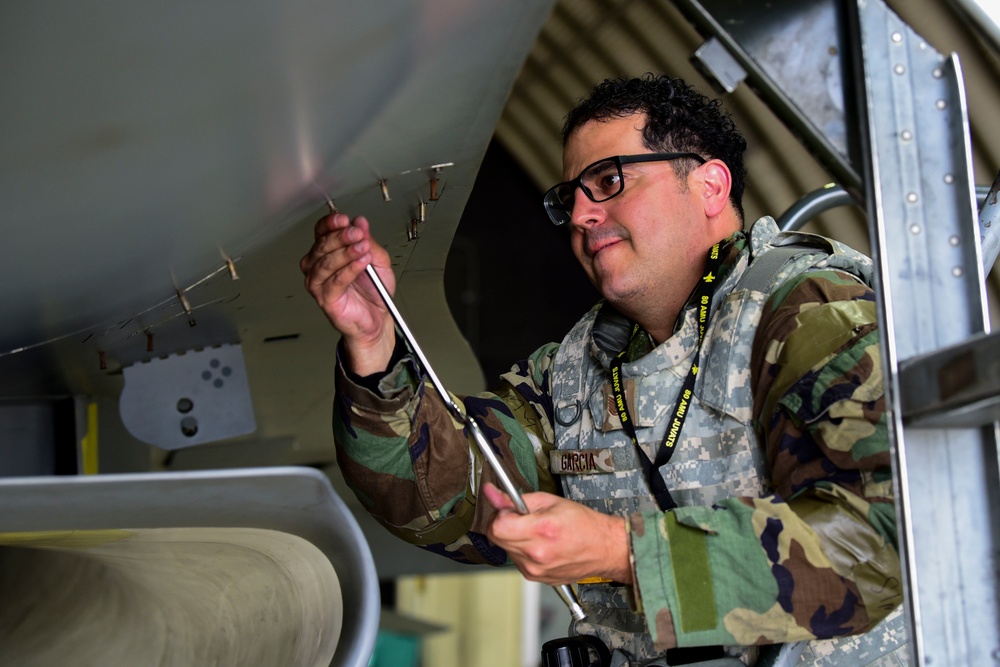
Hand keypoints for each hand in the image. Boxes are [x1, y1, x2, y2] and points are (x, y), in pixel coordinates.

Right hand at [300, 212, 395, 373]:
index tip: (345, 220)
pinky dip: (349, 270)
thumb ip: (369, 241)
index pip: (322, 232)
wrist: (377, 318)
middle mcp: (319, 266)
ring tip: (362, 248)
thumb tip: (361, 222)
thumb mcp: (378, 260)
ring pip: (326, 262)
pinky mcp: (325, 298)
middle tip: (358, 233)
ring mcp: (319, 283)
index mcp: (328, 252)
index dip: (331, 223)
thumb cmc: (373, 291)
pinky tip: (361, 263)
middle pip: (322, 245)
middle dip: (342, 236)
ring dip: (346, 252)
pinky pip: (334, 281)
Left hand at [483, 483, 631, 585]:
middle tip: (523, 518)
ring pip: (506, 549)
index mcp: (541, 531)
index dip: (500, 515)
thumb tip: (493, 494)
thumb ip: (516, 499)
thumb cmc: (583, 524)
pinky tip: (540, 544)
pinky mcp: (535, 578)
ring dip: (514, 539)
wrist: (603, 548)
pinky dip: (523, 551)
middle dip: (506, 525)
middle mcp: (536, 554)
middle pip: (498, 538)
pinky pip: (517, 560)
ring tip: (536, 532)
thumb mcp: (549, 501)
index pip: (497, 527)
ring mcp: (535, 570)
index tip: (509, 511)